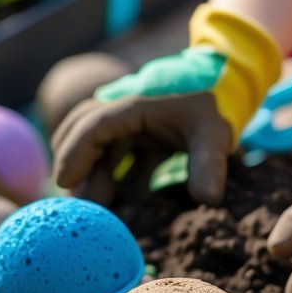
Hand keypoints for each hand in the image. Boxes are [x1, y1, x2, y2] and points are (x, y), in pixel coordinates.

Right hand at [52, 79, 231, 205]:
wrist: (226, 88)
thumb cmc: (216, 109)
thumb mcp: (215, 136)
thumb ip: (209, 166)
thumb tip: (208, 200)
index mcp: (135, 105)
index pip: (93, 125)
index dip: (75, 153)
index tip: (65, 182)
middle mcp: (125, 110)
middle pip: (83, 130)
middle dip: (74, 163)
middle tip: (73, 200)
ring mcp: (129, 122)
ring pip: (97, 143)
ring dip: (91, 172)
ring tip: (92, 204)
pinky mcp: (137, 133)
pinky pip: (113, 153)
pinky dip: (108, 173)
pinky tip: (111, 197)